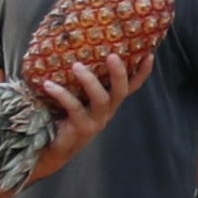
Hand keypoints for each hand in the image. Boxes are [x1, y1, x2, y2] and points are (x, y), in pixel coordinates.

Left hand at [25, 53, 138, 171]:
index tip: (149, 54)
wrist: (54, 148)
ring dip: (89, 81)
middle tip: (112, 55)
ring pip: (101, 99)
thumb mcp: (76, 97)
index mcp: (109, 102)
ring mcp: (96, 121)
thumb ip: (78, 79)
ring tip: (76, 66)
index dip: (142, 72)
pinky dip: (61, 94)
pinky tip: (48, 84)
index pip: (131, 86)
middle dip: (119, 73)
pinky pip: (74, 108)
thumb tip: (68, 49)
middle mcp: (107, 111)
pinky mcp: (81, 128)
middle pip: (121, 91)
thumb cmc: (63, 116)